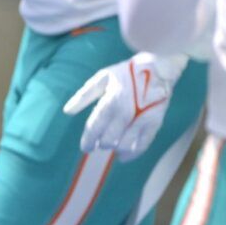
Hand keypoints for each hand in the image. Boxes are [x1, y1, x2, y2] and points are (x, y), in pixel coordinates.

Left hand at [62, 53, 187, 162]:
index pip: (94, 129)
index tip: (86, 148)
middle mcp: (125, 113)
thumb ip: (84, 96)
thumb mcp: (102, 78)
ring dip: (116, 149)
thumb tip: (67, 111)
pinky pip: (143, 144)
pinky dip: (133, 153)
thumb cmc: (126, 72)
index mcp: (110, 102)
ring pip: (124, 145)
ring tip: (112, 147)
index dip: (88, 141)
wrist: (158, 67)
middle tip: (100, 144)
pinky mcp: (154, 122)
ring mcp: (141, 119)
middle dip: (102, 144)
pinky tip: (125, 157)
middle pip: (108, 140)